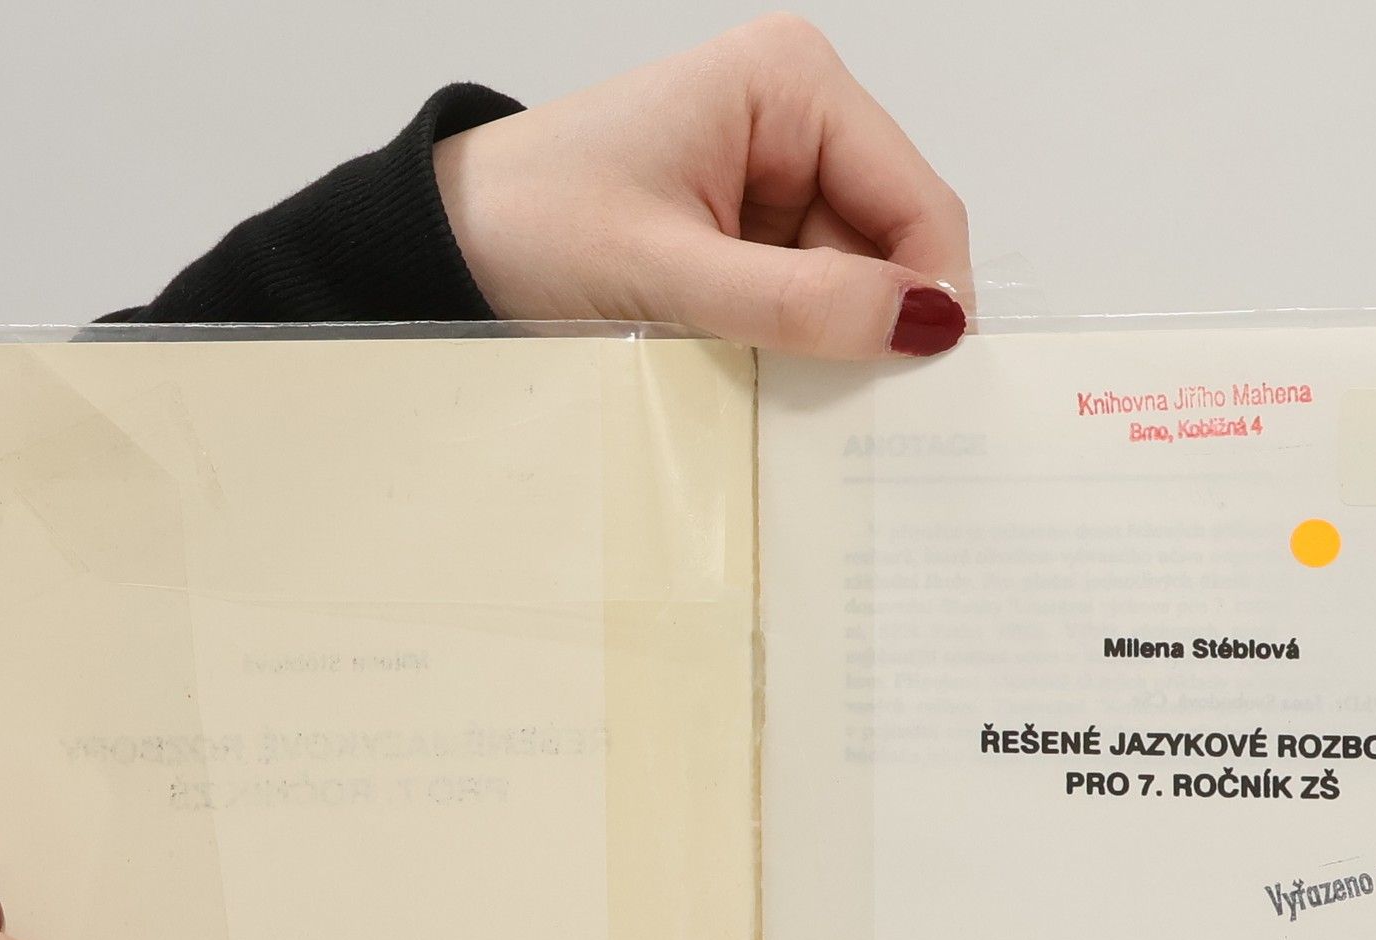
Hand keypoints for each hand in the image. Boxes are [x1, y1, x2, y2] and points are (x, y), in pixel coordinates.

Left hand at [436, 15, 972, 359]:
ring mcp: (774, 181)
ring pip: (854, 288)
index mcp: (790, 84)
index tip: (922, 388)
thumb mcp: (669, 274)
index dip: (930, 295)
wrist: (445, 250)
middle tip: (856, 419)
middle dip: (875, 328)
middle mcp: (796, 120)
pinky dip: (796, 351)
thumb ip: (799, 302)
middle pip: (893, 248)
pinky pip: (807, 304)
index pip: (916, 200)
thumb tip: (924, 324)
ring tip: (779, 395)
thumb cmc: (528, 226)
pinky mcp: (748, 236)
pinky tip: (760, 380)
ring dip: (828, 349)